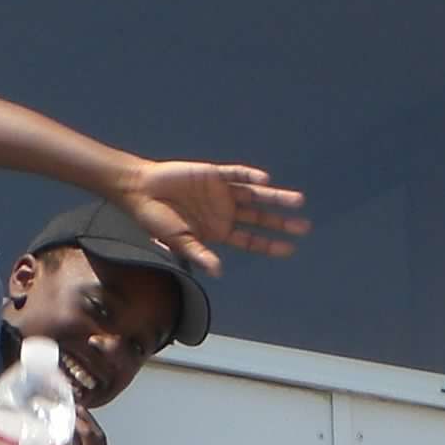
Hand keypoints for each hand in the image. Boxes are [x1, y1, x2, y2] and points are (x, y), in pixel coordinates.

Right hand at [119, 159, 311, 274]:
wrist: (140, 190)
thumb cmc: (156, 219)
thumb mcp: (179, 241)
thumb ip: (200, 254)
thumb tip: (219, 271)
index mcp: (219, 230)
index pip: (250, 240)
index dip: (269, 244)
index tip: (290, 249)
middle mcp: (225, 211)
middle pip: (259, 218)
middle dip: (281, 222)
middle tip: (304, 227)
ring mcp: (221, 192)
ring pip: (255, 195)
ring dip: (275, 198)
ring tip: (298, 201)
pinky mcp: (214, 173)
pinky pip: (236, 174)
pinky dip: (250, 176)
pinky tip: (265, 181)